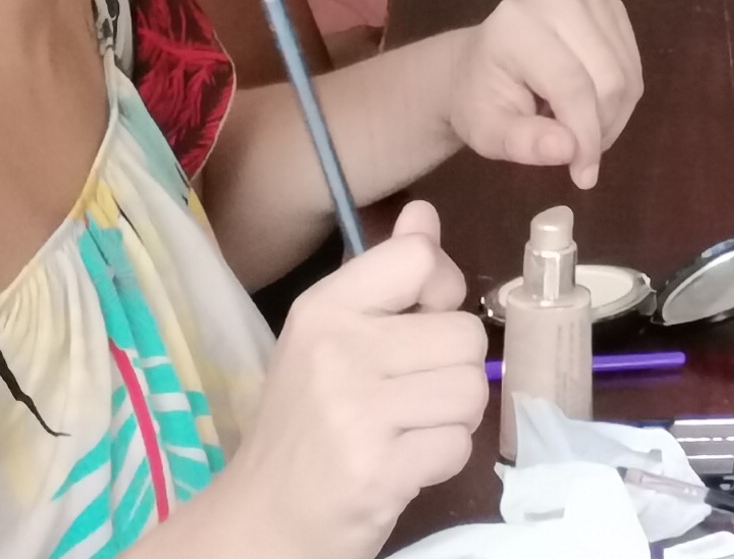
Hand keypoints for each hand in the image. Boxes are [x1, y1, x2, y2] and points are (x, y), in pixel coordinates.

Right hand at [219, 200, 489, 558]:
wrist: (261, 521)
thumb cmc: (304, 425)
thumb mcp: (329, 337)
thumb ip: (386, 274)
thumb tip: (424, 213)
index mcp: (324, 309)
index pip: (420, 258)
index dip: (443, 289)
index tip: (420, 321)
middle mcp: (339, 352)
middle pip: (465, 332)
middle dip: (451, 370)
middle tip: (408, 396)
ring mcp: (358, 413)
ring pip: (471, 390)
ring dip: (452, 417)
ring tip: (407, 430)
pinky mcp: (380, 471)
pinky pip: (460, 445)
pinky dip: (442, 459)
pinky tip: (403, 464)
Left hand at [441, 0, 645, 186]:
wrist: (479, 65)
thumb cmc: (480, 100)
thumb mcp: (486, 132)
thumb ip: (523, 142)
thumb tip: (568, 150)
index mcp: (518, 24)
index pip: (571, 83)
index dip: (585, 135)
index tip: (585, 176)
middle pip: (608, 77)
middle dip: (602, 128)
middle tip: (582, 158)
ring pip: (627, 72)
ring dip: (614, 116)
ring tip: (582, 133)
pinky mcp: (609, 6)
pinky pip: (632, 63)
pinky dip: (621, 98)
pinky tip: (592, 107)